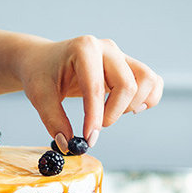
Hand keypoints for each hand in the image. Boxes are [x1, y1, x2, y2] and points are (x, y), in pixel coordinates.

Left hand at [15, 36, 161, 148]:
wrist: (43, 59)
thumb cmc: (41, 73)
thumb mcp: (39, 95)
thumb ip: (53, 120)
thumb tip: (68, 144)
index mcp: (83, 48)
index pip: (95, 87)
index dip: (94, 117)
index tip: (89, 138)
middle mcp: (106, 48)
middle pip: (127, 85)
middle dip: (113, 113)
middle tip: (94, 127)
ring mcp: (120, 55)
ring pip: (147, 80)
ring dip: (133, 105)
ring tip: (110, 113)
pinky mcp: (128, 65)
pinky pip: (152, 81)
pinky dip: (147, 98)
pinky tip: (127, 107)